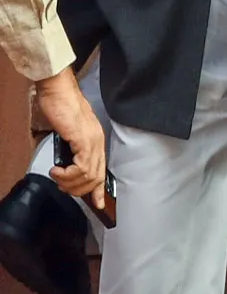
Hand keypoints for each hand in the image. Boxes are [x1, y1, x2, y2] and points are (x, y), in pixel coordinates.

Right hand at [33, 67, 106, 208]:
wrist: (58, 90)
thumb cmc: (59, 107)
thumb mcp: (67, 133)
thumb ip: (70, 148)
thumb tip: (65, 164)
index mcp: (95, 140)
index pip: (101, 170)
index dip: (98, 190)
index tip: (95, 203)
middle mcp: (98, 141)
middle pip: (97, 177)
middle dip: (79, 189)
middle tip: (62, 186)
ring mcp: (92, 140)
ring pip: (89, 175)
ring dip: (70, 183)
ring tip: (57, 177)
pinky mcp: (84, 139)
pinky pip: (82, 167)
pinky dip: (68, 175)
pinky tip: (57, 171)